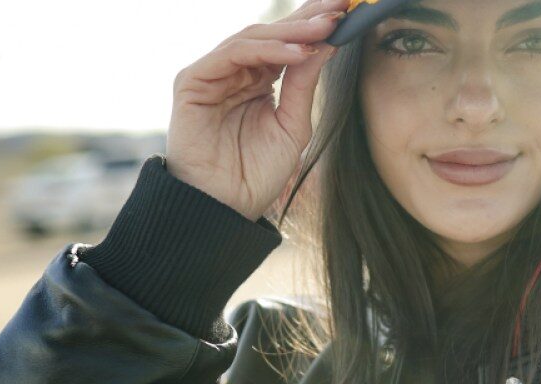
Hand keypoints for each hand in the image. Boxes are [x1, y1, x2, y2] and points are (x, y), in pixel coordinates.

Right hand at [165, 0, 347, 219]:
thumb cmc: (256, 173)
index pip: (287, 43)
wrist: (224, 206)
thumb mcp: (293, 126)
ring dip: (292, 32)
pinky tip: (298, 52)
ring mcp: (212, 74)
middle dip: (307, 18)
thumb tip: (326, 44)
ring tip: (324, 29)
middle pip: (271, 33)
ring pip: (253, 38)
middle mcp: (234, 72)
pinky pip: (233, 54)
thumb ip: (304, 85)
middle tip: (339, 8)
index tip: (347, 11)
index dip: (314, 25)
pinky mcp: (192, 82)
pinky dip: (267, 50)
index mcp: (259, 80)